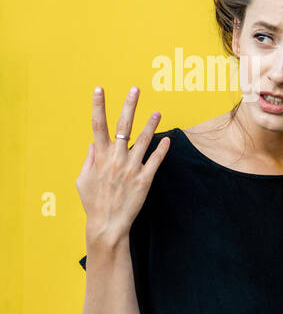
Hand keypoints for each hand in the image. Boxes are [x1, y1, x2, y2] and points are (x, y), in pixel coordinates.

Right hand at [76, 85, 169, 243]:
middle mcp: (116, 159)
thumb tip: (93, 143)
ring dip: (151, 124)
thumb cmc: (93, 202)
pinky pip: (156, 160)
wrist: (107, 224)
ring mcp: (132, 168)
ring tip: (158, 112)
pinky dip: (163, 149)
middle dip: (129, 105)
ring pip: (144, 140)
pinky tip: (168, 139)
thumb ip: (89, 159)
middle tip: (135, 89)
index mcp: (99, 156)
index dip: (98, 105)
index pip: (97, 125)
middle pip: (123, 126)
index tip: (99, 89)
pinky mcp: (145, 179)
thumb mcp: (83, 179)